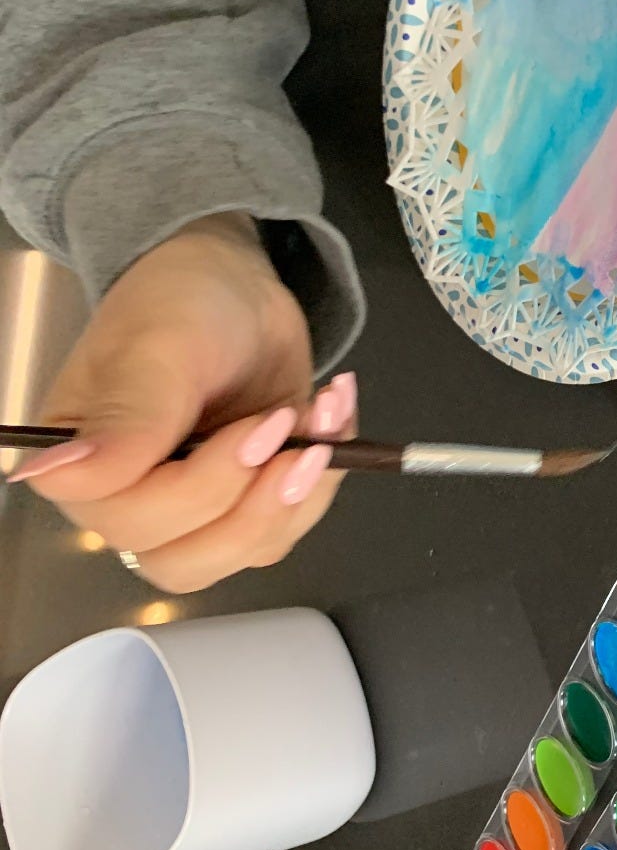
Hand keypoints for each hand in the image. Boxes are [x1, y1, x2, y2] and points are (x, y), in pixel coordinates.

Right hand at [9, 214, 356, 593]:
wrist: (237, 290)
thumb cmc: (179, 306)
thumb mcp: (156, 351)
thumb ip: (124, 421)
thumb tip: (53, 476)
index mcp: (85, 471)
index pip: (132, 522)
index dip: (203, 487)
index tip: (258, 427)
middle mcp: (132, 503)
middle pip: (187, 559)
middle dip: (257, 499)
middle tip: (289, 424)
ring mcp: (197, 509)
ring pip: (248, 549)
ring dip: (302, 486)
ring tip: (322, 409)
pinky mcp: (250, 500)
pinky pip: (293, 520)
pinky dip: (326, 473)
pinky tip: (331, 412)